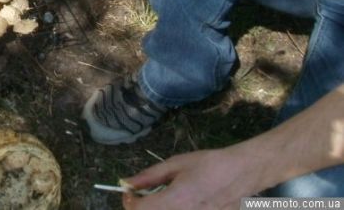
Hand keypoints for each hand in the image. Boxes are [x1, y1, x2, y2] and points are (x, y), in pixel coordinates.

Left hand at [121, 149, 263, 209]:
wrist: (242, 173)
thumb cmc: (208, 165)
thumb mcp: (176, 164)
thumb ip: (149, 176)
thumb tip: (126, 183)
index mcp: (175, 200)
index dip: (129, 201)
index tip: (130, 192)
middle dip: (142, 208)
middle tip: (143, 197)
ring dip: (158, 209)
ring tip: (165, 199)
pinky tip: (180, 204)